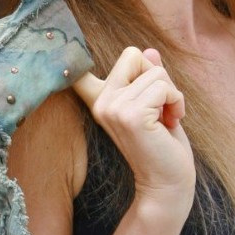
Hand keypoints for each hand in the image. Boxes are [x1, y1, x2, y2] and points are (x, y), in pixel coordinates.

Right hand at [73, 47, 194, 206]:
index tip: (56, 57)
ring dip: (172, 93)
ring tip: (166, 118)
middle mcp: (101, 101)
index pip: (78, 69)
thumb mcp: (155, 103)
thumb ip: (149, 76)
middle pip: (133, 55)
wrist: (167, 184)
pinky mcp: (131, 115)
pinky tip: (171, 122)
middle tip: (160, 106)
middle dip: (157, 75)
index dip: (71, 58)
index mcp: (100, 99)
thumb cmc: (163, 144)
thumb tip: (150, 50)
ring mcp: (113, 108)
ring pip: (155, 72)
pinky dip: (177, 101)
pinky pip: (164, 87)